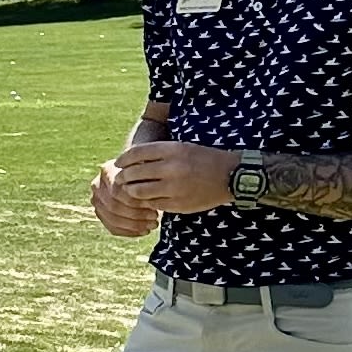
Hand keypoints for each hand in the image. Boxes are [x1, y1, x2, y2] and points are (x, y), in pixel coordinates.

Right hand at [91, 160, 160, 237]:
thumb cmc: (148, 170)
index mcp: (106, 171)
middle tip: (155, 217)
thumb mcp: (148, 168)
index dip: (135, 201)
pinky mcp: (101, 215)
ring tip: (153, 224)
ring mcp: (97, 202)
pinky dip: (130, 232)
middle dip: (136, 214)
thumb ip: (145, 178)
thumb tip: (146, 194)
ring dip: (135, 225)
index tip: (153, 205)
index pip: (116, 191)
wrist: (141, 174)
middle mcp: (97, 186)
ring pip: (113, 219)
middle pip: (113, 206)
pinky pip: (113, 228)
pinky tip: (144, 231)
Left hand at [115, 142, 238, 214]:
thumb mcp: (182, 147)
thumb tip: (128, 161)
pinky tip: (148, 199)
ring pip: (138, 192)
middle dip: (123, 177)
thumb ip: (158, 153)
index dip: (123, 159)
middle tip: (122, 179)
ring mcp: (175, 188)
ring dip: (132, 191)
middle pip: (133, 174)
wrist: (232, 175)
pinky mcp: (178, 204)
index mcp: (173, 149)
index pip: (137, 153)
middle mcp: (172, 168)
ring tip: (132, 190)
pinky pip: (152, 204)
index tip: (118, 163)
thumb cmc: (204, 158)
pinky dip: (147, 202)